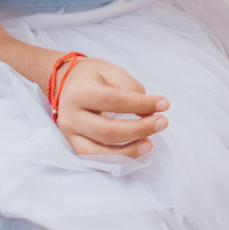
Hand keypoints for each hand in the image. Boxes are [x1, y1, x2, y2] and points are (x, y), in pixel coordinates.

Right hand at [51, 56, 167, 159]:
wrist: (64, 83)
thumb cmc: (90, 76)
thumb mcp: (109, 69)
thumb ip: (128, 85)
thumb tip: (147, 109)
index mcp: (80, 92)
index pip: (114, 101)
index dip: (141, 104)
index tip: (164, 104)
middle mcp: (71, 116)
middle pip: (107, 131)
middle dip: (139, 129)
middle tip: (162, 123)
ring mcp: (69, 134)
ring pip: (99, 152)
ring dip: (128, 151)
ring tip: (150, 144)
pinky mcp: (72, 145)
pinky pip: (94, 159)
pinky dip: (115, 159)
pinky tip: (134, 151)